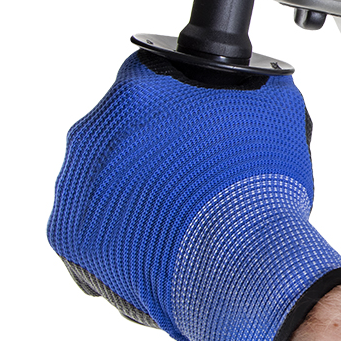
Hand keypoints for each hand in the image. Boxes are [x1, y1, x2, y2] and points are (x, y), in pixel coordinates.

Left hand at [47, 51, 340, 340]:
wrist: (238, 260)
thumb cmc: (254, 185)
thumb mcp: (273, 107)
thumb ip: (252, 84)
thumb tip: (257, 79)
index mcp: (138, 87)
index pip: (152, 82)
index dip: (179, 109)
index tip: (198, 130)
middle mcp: (95, 127)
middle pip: (123, 130)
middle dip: (153, 151)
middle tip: (190, 177)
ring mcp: (76, 179)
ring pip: (104, 177)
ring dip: (132, 192)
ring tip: (175, 216)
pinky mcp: (67, 231)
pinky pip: (90, 229)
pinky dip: (118, 237)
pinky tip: (153, 245)